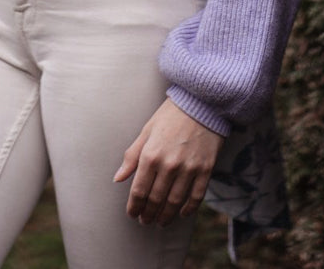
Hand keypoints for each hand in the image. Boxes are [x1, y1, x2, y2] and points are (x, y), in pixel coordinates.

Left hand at [113, 98, 223, 226]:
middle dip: (148, 214)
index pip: (139, 190)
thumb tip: (118, 178)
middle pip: (156, 200)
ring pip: (175, 202)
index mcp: (151, 155)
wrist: (201, 103)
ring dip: (166, 216)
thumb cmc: (170, 115)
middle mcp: (169, 165)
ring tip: (160, 221)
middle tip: (145, 221)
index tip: (132, 214)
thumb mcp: (147, 131)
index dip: (134, 206)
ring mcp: (189, 169)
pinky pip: (196, 197)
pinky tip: (182, 214)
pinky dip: (188, 209)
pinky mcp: (205, 170)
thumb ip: (132, 156)